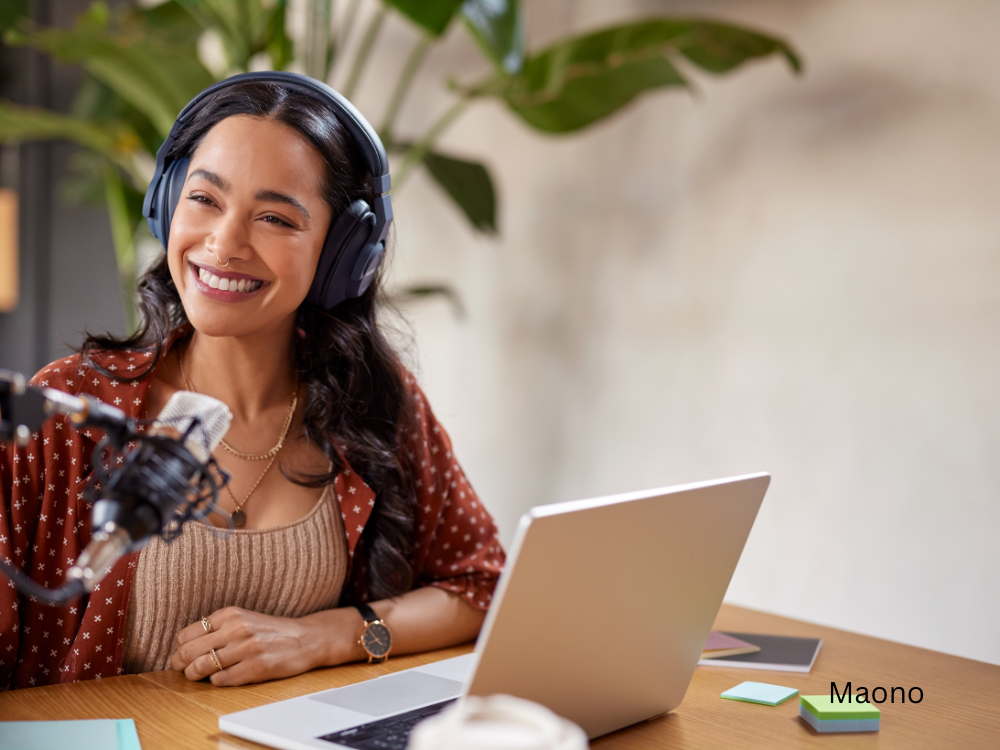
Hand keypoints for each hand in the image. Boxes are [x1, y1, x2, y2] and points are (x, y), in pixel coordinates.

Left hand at [169, 606, 361, 685]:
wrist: (306, 638)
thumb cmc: (271, 631)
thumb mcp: (243, 618)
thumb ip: (217, 628)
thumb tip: (184, 647)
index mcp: (230, 614)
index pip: (186, 634)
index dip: (180, 648)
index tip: (183, 654)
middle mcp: (237, 629)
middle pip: (188, 652)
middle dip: (180, 664)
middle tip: (184, 669)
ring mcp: (247, 649)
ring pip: (201, 668)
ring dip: (195, 676)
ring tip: (199, 676)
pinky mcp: (256, 668)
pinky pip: (220, 681)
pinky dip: (216, 682)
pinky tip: (224, 677)